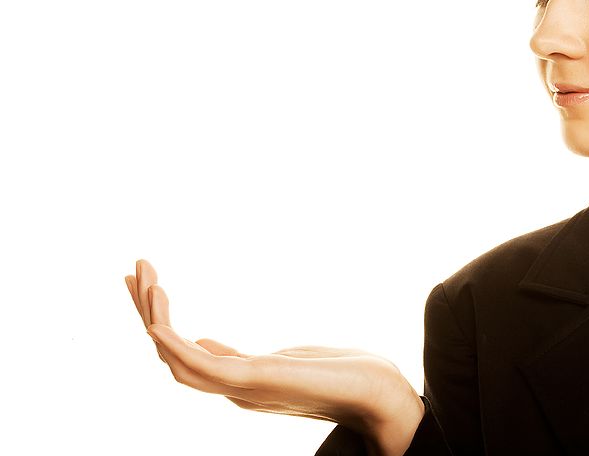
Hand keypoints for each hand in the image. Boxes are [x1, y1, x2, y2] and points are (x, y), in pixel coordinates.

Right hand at [126, 260, 424, 455]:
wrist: (379, 394)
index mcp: (236, 380)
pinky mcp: (252, 380)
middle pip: (168, 355)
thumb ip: (235, 355)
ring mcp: (239, 387)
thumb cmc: (341, 374)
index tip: (148, 284)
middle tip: (132, 270)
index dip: (157, 321)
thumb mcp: (282, 358)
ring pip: (172, 358)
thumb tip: (202, 338)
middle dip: (145, 313)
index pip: (181, 353)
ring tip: (143, 274)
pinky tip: (158, 309)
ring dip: (152, 316)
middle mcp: (230, 388)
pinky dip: (170, 338)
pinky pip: (195, 364)